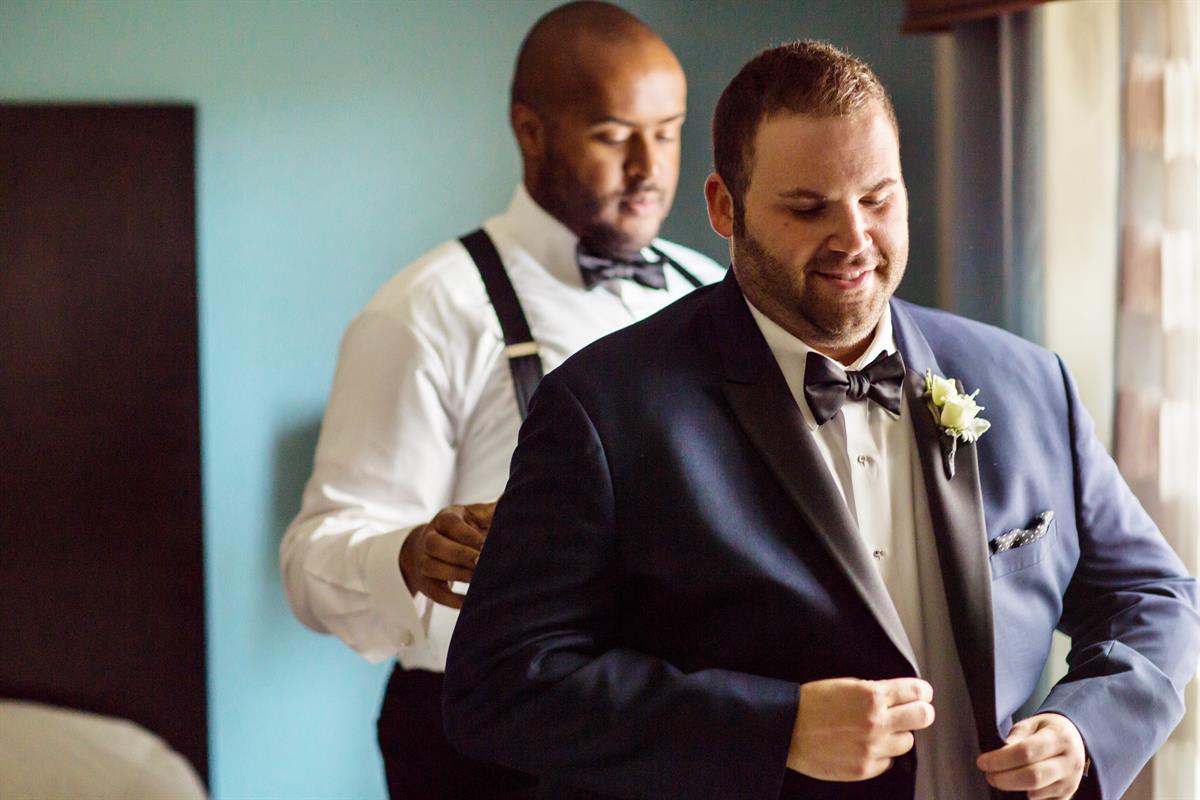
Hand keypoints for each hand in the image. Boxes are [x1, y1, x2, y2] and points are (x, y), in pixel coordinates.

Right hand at [398, 502, 494, 608]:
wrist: (430, 545)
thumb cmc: (463, 528)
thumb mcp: (475, 515)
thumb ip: (493, 511)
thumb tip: (512, 499)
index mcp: (444, 518)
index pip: (450, 523)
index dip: (467, 535)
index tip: (486, 544)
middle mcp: (430, 537)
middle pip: (435, 544)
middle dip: (459, 554)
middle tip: (482, 562)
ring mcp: (423, 560)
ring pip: (431, 567)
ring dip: (456, 574)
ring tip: (478, 580)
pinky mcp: (425, 582)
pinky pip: (435, 593)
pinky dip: (453, 599)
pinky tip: (471, 601)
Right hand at [787, 677, 933, 780]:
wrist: (786, 729)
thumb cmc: (811, 703)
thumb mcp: (845, 684)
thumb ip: (874, 690)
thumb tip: (898, 697)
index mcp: (871, 695)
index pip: (917, 692)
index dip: (922, 692)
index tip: (922, 694)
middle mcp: (876, 722)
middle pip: (923, 717)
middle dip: (920, 712)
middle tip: (913, 712)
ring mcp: (872, 748)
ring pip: (907, 742)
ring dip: (897, 735)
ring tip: (879, 731)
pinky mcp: (864, 769)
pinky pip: (887, 762)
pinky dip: (881, 754)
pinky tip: (864, 746)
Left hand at [976, 713, 1086, 798]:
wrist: (1074, 741)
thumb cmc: (1047, 731)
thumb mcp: (1032, 723)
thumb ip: (1016, 735)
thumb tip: (1002, 751)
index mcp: (1059, 737)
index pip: (1026, 752)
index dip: (1001, 760)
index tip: (982, 762)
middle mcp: (1069, 762)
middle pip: (1033, 777)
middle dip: (1004, 779)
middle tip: (989, 775)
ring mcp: (1071, 782)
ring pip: (1037, 793)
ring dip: (1014, 789)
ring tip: (1002, 778)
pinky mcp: (1068, 796)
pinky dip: (1027, 798)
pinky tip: (1018, 788)